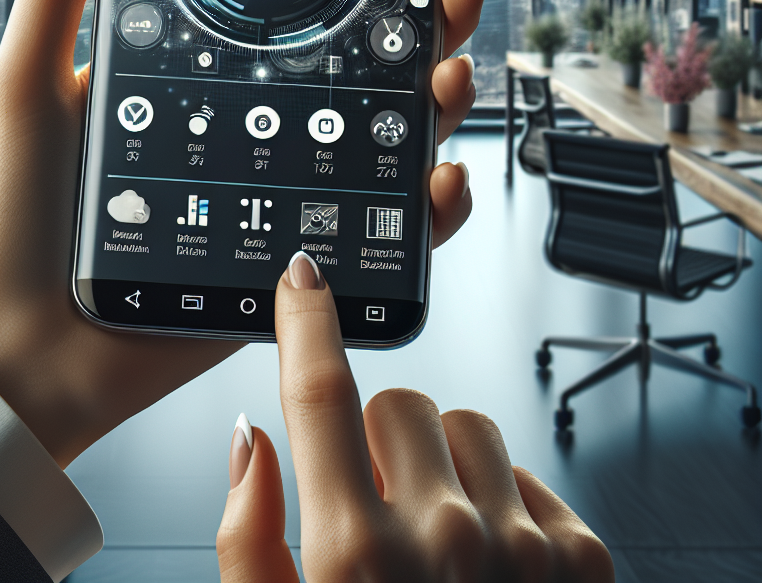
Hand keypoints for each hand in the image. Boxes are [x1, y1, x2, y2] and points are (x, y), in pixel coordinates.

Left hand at [0, 0, 493, 467]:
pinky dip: (430, 204)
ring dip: (441, 90)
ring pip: (394, 127)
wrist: (34, 341)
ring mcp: (288, 182)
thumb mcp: (36, 72)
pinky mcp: (302, 249)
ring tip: (450, 65)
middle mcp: (260, 116)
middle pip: (368, 49)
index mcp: (210, 64)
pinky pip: (388, 226)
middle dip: (428, 4)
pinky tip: (439, 177)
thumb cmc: (23, 212)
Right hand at [216, 254, 613, 582]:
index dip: (307, 320)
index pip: (320, 394)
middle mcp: (444, 538)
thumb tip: (249, 440)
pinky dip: (500, 498)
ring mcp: (521, 547)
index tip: (305, 277)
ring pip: (466, 424)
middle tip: (377, 508)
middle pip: (397, 403)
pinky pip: (525, 468)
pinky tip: (487, 561)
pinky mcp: (582, 561)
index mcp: (354, 555)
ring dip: (442, 462)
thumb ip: (248, 539)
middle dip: (377, 441)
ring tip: (436, 535)